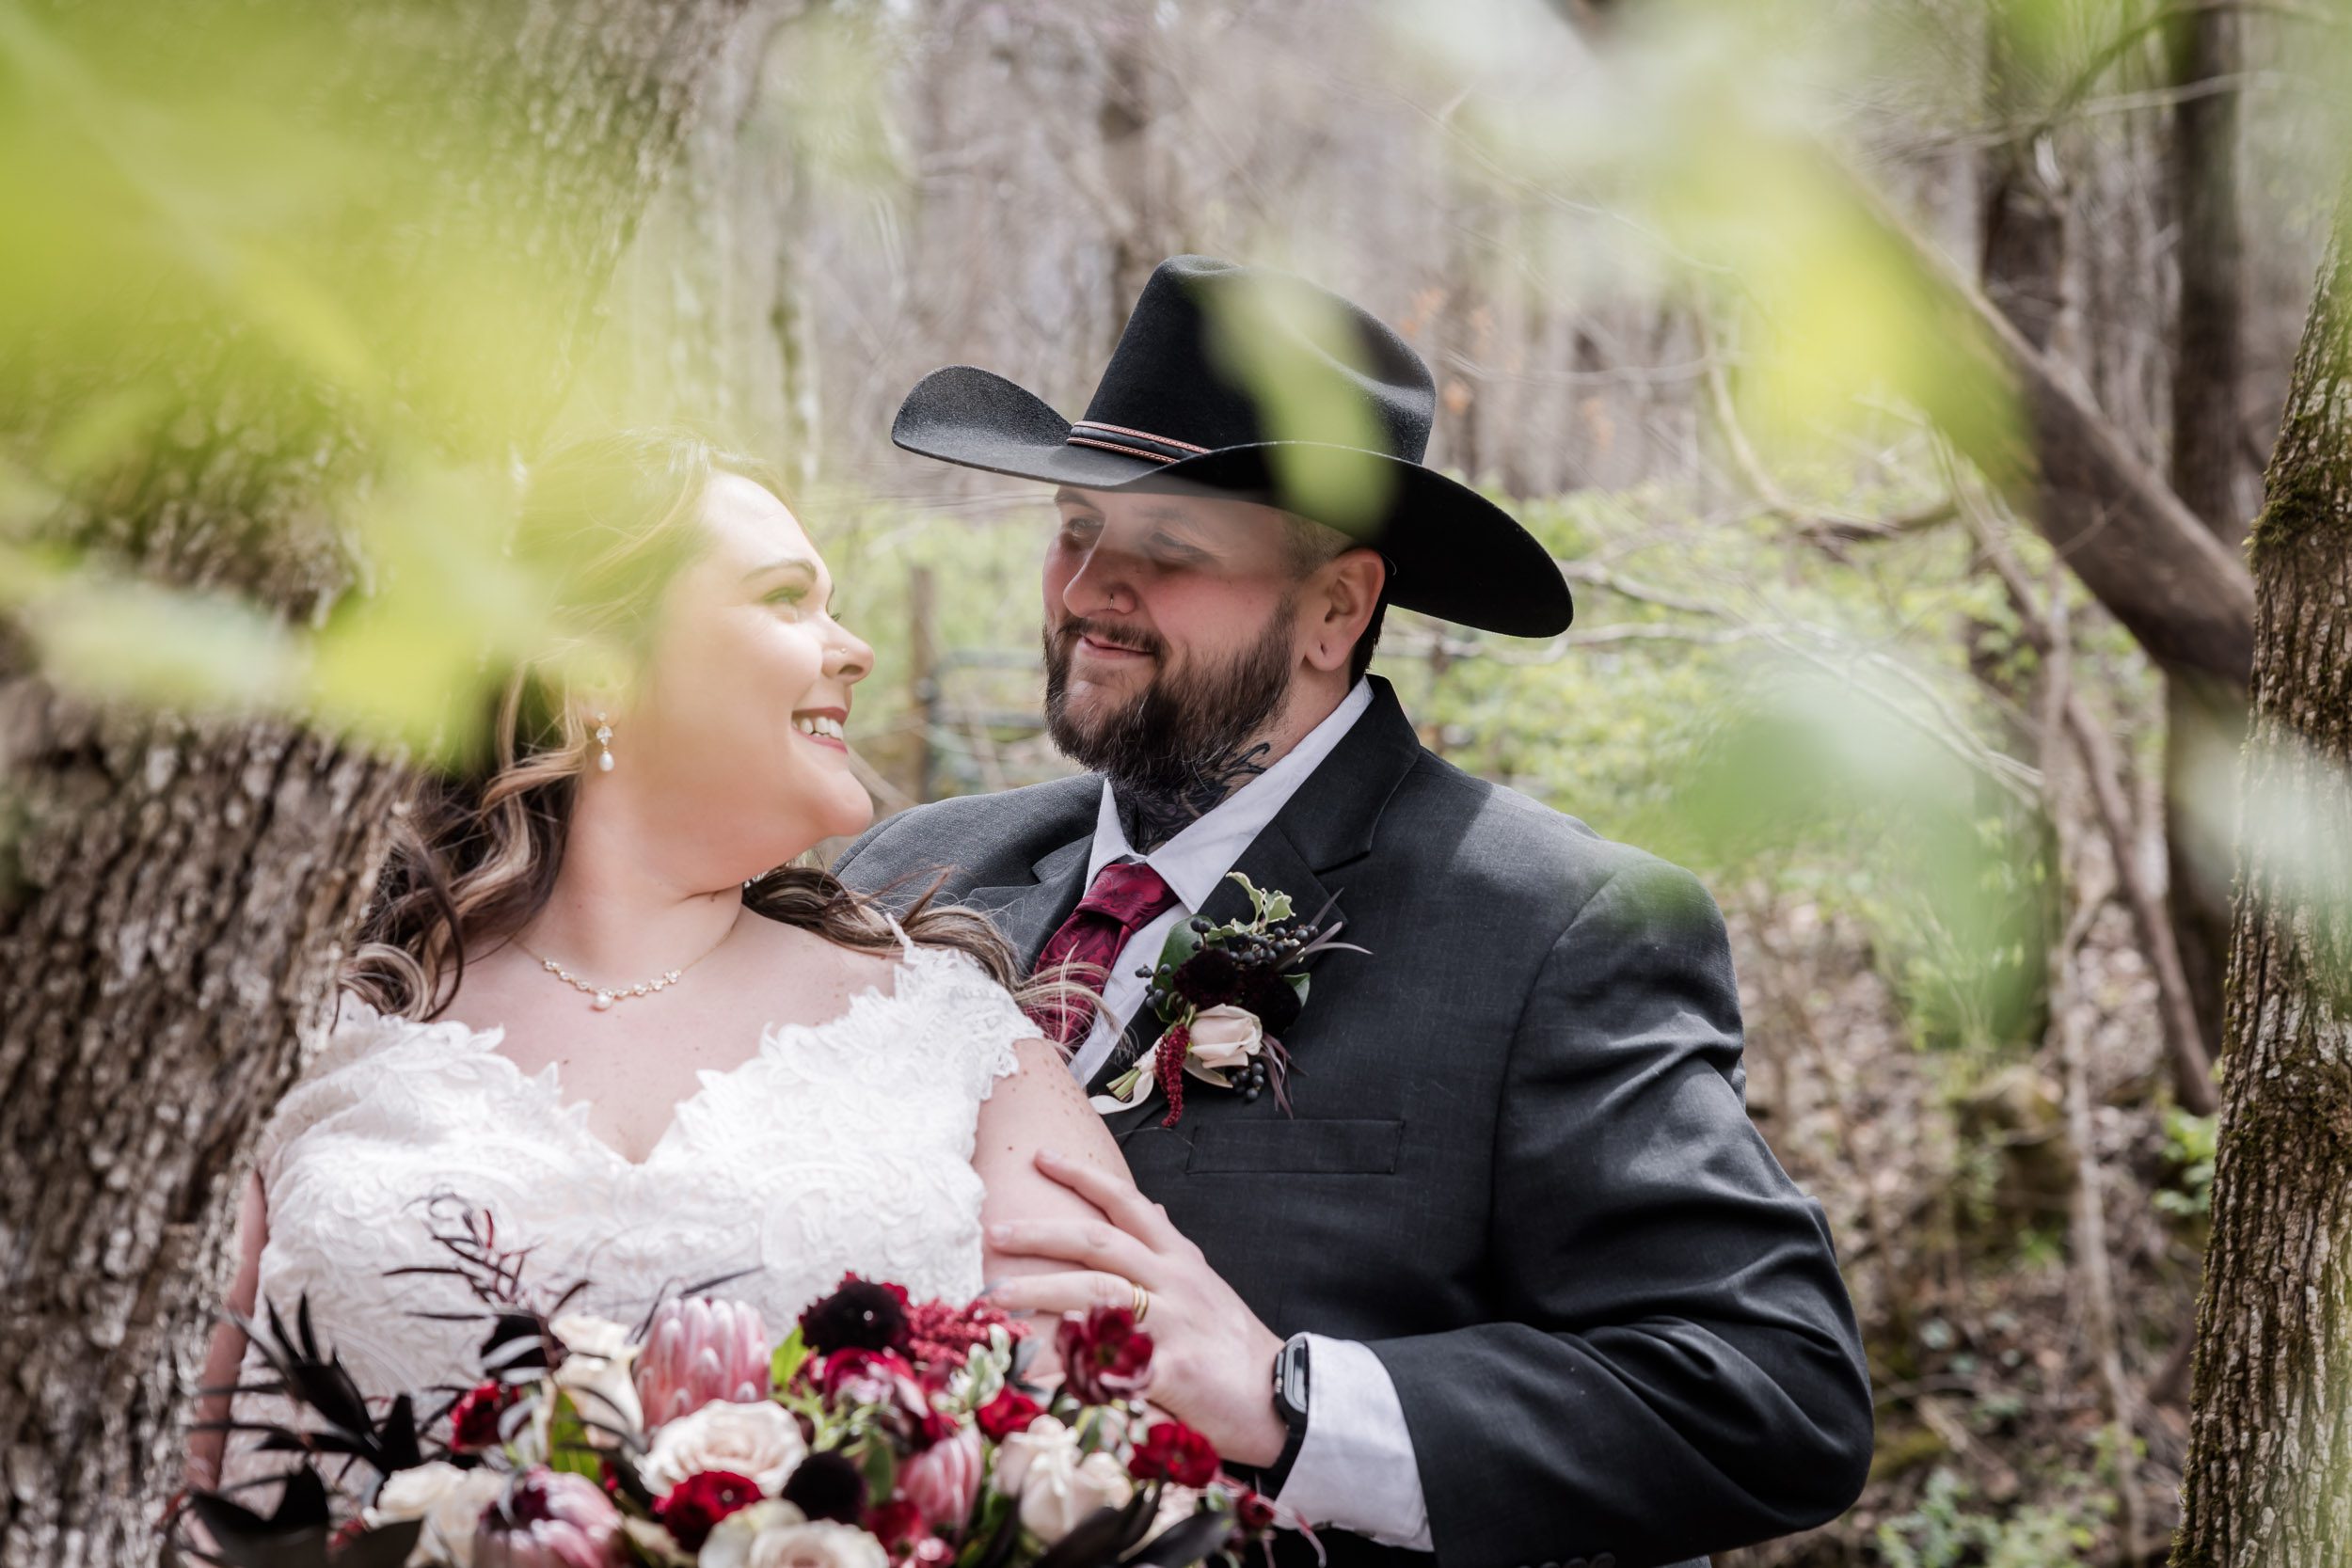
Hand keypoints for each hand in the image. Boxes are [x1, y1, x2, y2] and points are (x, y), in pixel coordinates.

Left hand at [985, 1149, 1289, 1467]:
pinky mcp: (1173, 1369)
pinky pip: (1111, 1363)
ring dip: (1040, 1290)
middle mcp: (1174, 1281)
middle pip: (1099, 1242)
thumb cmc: (1235, 1345)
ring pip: (1096, 1291)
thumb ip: (1171, 1247)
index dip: (1083, 1176)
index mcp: (1178, 1258)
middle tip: (995, 1229)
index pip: (1127, 1203)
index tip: (1041, 1156)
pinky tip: (1031, 1368)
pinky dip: (1070, 1364)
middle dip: (1042, 1233)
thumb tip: (1149, 1206)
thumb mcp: (1206, 1283)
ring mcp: (1173, 1322)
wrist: (1284, 1398)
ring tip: (996, 1294)